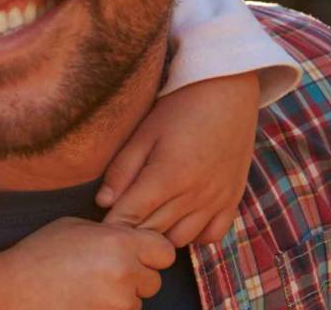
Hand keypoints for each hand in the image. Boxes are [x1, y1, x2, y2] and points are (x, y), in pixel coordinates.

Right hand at [0, 216, 172, 309]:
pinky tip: (83, 300)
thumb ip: (109, 233)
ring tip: (87, 289)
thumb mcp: (73, 227)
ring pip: (136, 302)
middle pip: (153, 281)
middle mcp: (125, 273)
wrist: (12, 288)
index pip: (164, 251)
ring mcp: (117, 303)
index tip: (137, 254)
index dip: (151, 253)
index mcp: (119, 243)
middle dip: (135, 278)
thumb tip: (129, 239)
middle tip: (104, 273)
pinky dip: (106, 309)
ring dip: (120, 297)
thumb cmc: (38, 254)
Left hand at [99, 72, 257, 245]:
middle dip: (131, 232)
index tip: (96, 230)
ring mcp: (218, 199)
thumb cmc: (179, 107)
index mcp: (169, 176)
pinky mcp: (234, 199)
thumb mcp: (143, 133)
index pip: (131, 216)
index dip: (111, 225)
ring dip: (160, 235)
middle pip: (154, 231)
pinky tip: (177, 221)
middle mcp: (196, 194)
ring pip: (182, 239)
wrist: (228, 92)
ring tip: (144, 221)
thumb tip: (103, 202)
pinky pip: (213, 236)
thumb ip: (122, 169)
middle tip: (114, 227)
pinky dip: (193, 236)